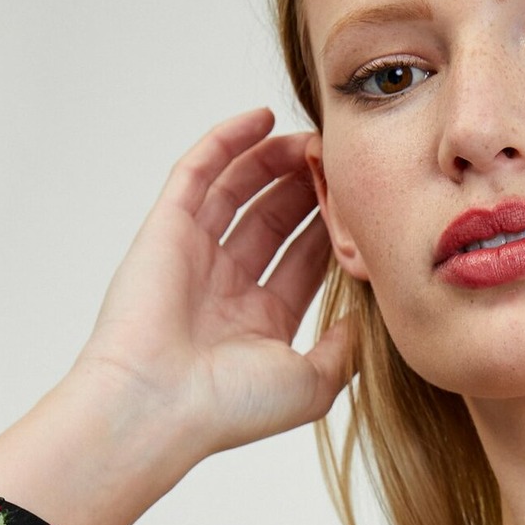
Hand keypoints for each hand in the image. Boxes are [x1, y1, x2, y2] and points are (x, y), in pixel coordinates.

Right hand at [68, 107, 357, 462]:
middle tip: (340, 161)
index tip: (364, 202)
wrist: (158, 405)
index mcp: (260, 322)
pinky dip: (226, 142)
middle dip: (308, 189)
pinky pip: (198, 172)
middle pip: (274, 220)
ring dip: (274, 161)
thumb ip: (344, 350)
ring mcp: (194, 255)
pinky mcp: (165, 228)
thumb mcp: (312, 385)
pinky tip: (262, 119)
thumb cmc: (231, 406)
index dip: (333, 228)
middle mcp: (225, 286)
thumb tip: (365, 319)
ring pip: (239, 191)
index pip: (304, 260)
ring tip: (311, 139)